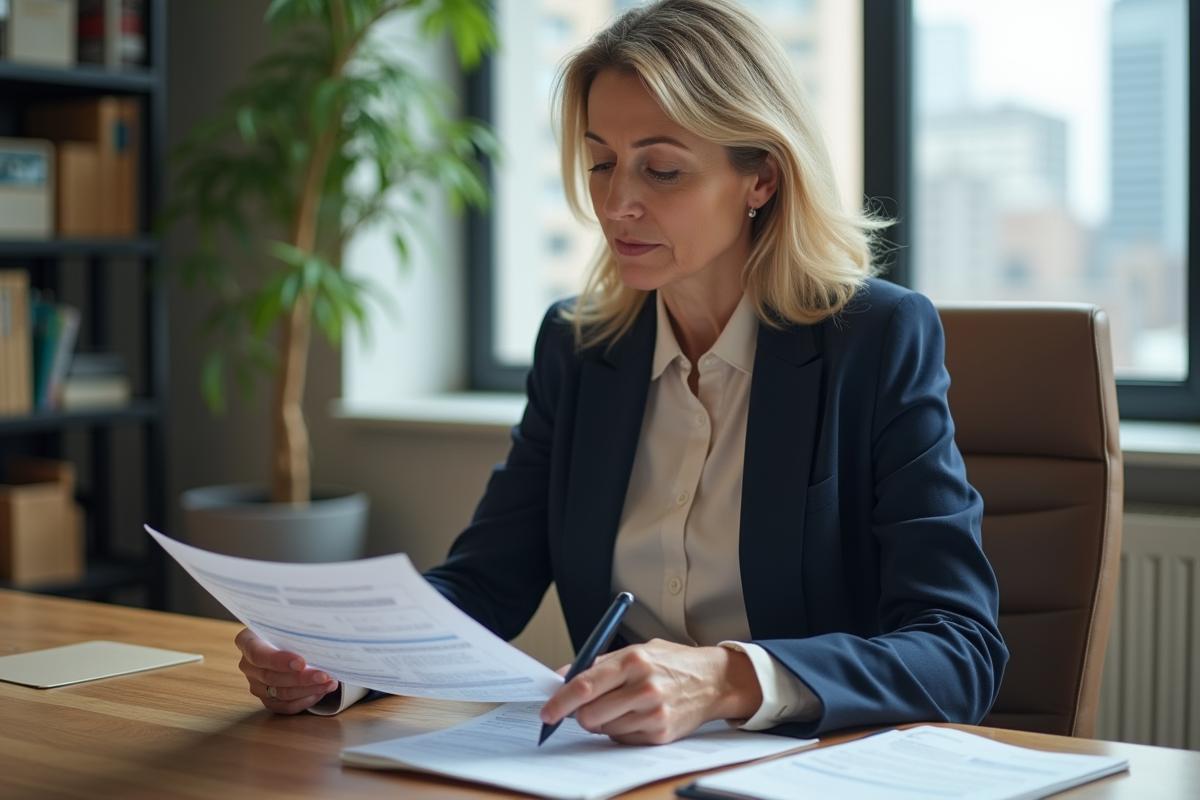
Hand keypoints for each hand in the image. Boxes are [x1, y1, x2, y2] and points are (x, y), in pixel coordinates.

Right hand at [234, 628, 338, 713]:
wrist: (286, 637)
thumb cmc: (288, 626)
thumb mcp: (287, 620)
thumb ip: (295, 625)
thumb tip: (319, 629)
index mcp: (247, 641)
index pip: (258, 654)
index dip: (279, 661)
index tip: (301, 662)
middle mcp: (248, 665)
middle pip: (272, 677)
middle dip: (301, 678)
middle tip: (324, 675)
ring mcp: (256, 684)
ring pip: (280, 693)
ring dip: (308, 690)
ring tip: (330, 683)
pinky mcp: (267, 698)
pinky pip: (285, 706)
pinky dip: (305, 701)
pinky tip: (320, 692)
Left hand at [538, 639, 762, 744]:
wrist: (713, 680)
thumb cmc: (672, 663)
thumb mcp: (638, 650)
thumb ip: (599, 664)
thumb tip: (561, 678)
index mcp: (634, 660)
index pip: (585, 685)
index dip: (560, 702)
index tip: (546, 712)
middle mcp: (644, 687)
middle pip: (589, 714)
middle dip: (579, 715)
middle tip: (585, 709)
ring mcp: (654, 713)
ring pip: (604, 729)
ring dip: (603, 722)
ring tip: (622, 706)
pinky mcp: (661, 734)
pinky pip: (622, 739)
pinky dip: (621, 730)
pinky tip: (636, 716)